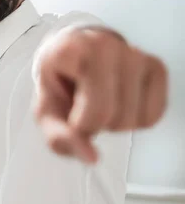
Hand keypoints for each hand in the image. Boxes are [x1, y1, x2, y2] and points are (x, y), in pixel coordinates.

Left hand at [34, 27, 167, 163]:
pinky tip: (120, 101)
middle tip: (84, 106)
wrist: (73, 54)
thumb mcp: (47, 110)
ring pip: (136, 118)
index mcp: (73, 51)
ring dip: (116, 122)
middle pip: (117, 117)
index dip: (81, 125)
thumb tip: (92, 158)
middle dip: (98, 124)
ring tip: (100, 101)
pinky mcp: (156, 65)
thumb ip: (61, 137)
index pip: (93, 112)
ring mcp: (135, 53)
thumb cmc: (59, 81)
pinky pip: (154, 114)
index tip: (70, 112)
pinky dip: (136, 118)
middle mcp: (107, 45)